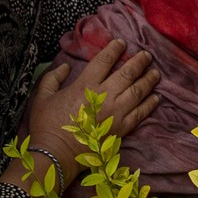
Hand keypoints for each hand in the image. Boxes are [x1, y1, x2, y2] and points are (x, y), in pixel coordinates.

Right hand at [24, 39, 159, 165]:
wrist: (57, 154)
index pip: (104, 61)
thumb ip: (52, 77)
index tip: (121, 43)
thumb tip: (64, 66)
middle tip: (147, 55)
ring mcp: (115, 113)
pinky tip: (156, 98)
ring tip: (155, 73)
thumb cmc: (47, 125)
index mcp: (85, 85)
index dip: (114, 49)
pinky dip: (149, 104)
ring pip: (138, 91)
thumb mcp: (42, 96)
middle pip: (128, 73)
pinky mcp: (121, 129)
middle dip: (140, 62)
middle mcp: (104, 96)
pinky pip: (140, 114)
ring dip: (148, 80)